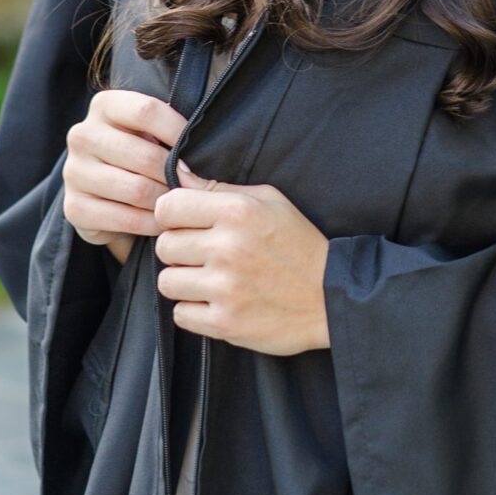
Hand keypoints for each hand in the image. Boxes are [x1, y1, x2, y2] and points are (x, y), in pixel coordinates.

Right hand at [64, 88, 187, 265]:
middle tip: (193, 188)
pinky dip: (151, 224)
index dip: (178, 132)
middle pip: (145, 156)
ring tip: (178, 204)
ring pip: (137, 190)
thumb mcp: (151, 131)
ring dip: (165, 202)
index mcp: (103, 106)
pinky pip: (126, 219)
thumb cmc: (139, 153)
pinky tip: (162, 221)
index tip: (197, 152)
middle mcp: (82, 135)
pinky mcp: (74, 208)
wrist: (103, 191)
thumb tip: (206, 150)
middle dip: (175, 176)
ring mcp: (74, 172)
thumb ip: (171, 130)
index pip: (147, 111)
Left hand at [153, 159, 331, 354]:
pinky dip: (194, 310)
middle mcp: (227, 248)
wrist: (331, 297)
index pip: (167, 207)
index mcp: (237, 212)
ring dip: (184, 282)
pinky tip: (216, 301)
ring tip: (209, 279)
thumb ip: (218, 188)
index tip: (186, 224)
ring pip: (167, 282)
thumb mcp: (268, 200)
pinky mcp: (225, 323)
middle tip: (203, 254)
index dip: (172, 215)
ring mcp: (225, 288)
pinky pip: (180, 314)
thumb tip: (176, 171)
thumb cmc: (298, 242)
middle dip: (179, 249)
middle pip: (164, 245)